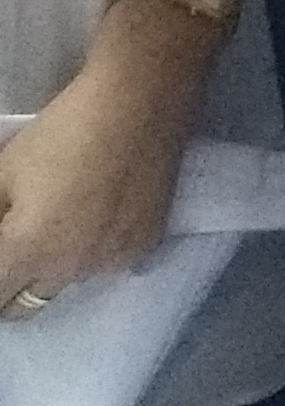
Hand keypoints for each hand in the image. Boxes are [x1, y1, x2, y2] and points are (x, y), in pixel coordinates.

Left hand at [0, 9, 213, 310]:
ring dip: (53, 267)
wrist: (141, 101)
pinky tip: (98, 213)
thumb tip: (1, 232)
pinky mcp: (147, 243)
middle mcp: (72, 269)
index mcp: (29, 251)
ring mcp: (114, 260)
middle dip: (10, 283)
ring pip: (68, 283)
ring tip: (62, 220)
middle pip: (25, 305)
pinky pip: (107, 264)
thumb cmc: (62, 130)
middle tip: (12, 243)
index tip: (0, 251)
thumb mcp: (3, 172)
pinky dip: (94, 251)